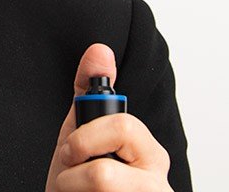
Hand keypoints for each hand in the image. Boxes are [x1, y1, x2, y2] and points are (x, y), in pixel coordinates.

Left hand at [44, 43, 173, 191]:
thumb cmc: (80, 183)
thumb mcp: (79, 135)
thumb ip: (89, 94)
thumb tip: (100, 50)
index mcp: (149, 153)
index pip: (122, 127)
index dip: (83, 139)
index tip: (71, 151)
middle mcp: (158, 184)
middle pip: (104, 175)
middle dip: (74, 173)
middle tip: (71, 177)